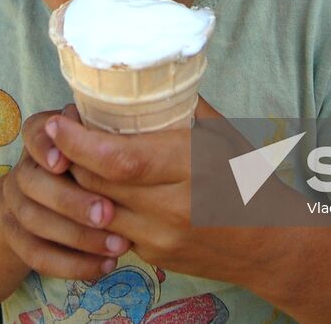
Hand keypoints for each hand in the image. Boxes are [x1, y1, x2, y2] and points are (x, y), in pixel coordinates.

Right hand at [0, 105, 132, 279]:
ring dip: (79, 236)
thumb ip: (108, 135)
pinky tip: (104, 265)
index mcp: (42, 136)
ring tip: (119, 245)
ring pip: (35, 221)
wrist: (44, 202)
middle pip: (33, 182)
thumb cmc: (89, 164)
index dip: (46, 147)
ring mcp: (15, 205)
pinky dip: (71, 264)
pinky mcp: (17, 239)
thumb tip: (132, 131)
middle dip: (71, 200)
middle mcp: (23, 168)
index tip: (64, 162)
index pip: (34, 132)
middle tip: (109, 214)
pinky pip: (37, 255)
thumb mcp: (100, 142)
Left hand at [47, 97, 256, 279]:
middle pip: (98, 182)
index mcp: (193, 165)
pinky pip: (112, 229)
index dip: (79, 142)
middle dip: (70, 157)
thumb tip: (147, 72)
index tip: (58, 121)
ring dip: (79, 183)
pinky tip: (102, 187)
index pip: (119, 158)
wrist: (272, 243)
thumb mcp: (223, 134)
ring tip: (73, 157)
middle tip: (61, 132)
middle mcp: (174, 206)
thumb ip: (183, 106)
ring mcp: (162, 237)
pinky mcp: (155, 258)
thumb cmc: (248, 179)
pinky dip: (100, 206)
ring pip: (96, 209)